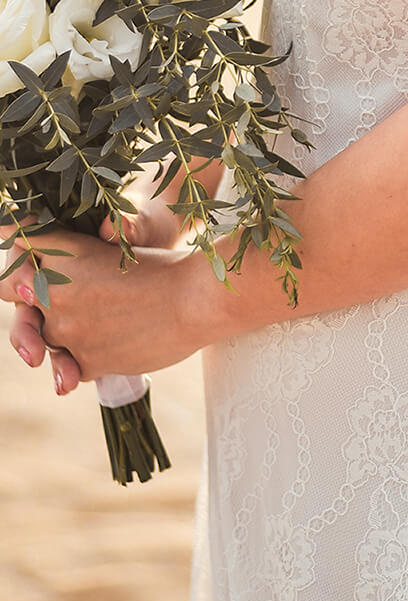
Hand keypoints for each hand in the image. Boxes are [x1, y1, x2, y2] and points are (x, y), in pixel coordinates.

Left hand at [2, 224, 210, 391]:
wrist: (197, 299)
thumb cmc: (162, 267)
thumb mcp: (112, 246)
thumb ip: (67, 251)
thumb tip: (13, 235)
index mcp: (60, 254)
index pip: (18, 250)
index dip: (23, 261)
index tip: (31, 264)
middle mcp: (54, 292)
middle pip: (25, 300)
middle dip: (42, 298)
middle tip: (78, 295)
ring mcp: (67, 330)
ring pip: (45, 336)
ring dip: (67, 330)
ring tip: (103, 318)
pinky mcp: (85, 361)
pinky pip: (68, 365)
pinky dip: (83, 358)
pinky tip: (109, 341)